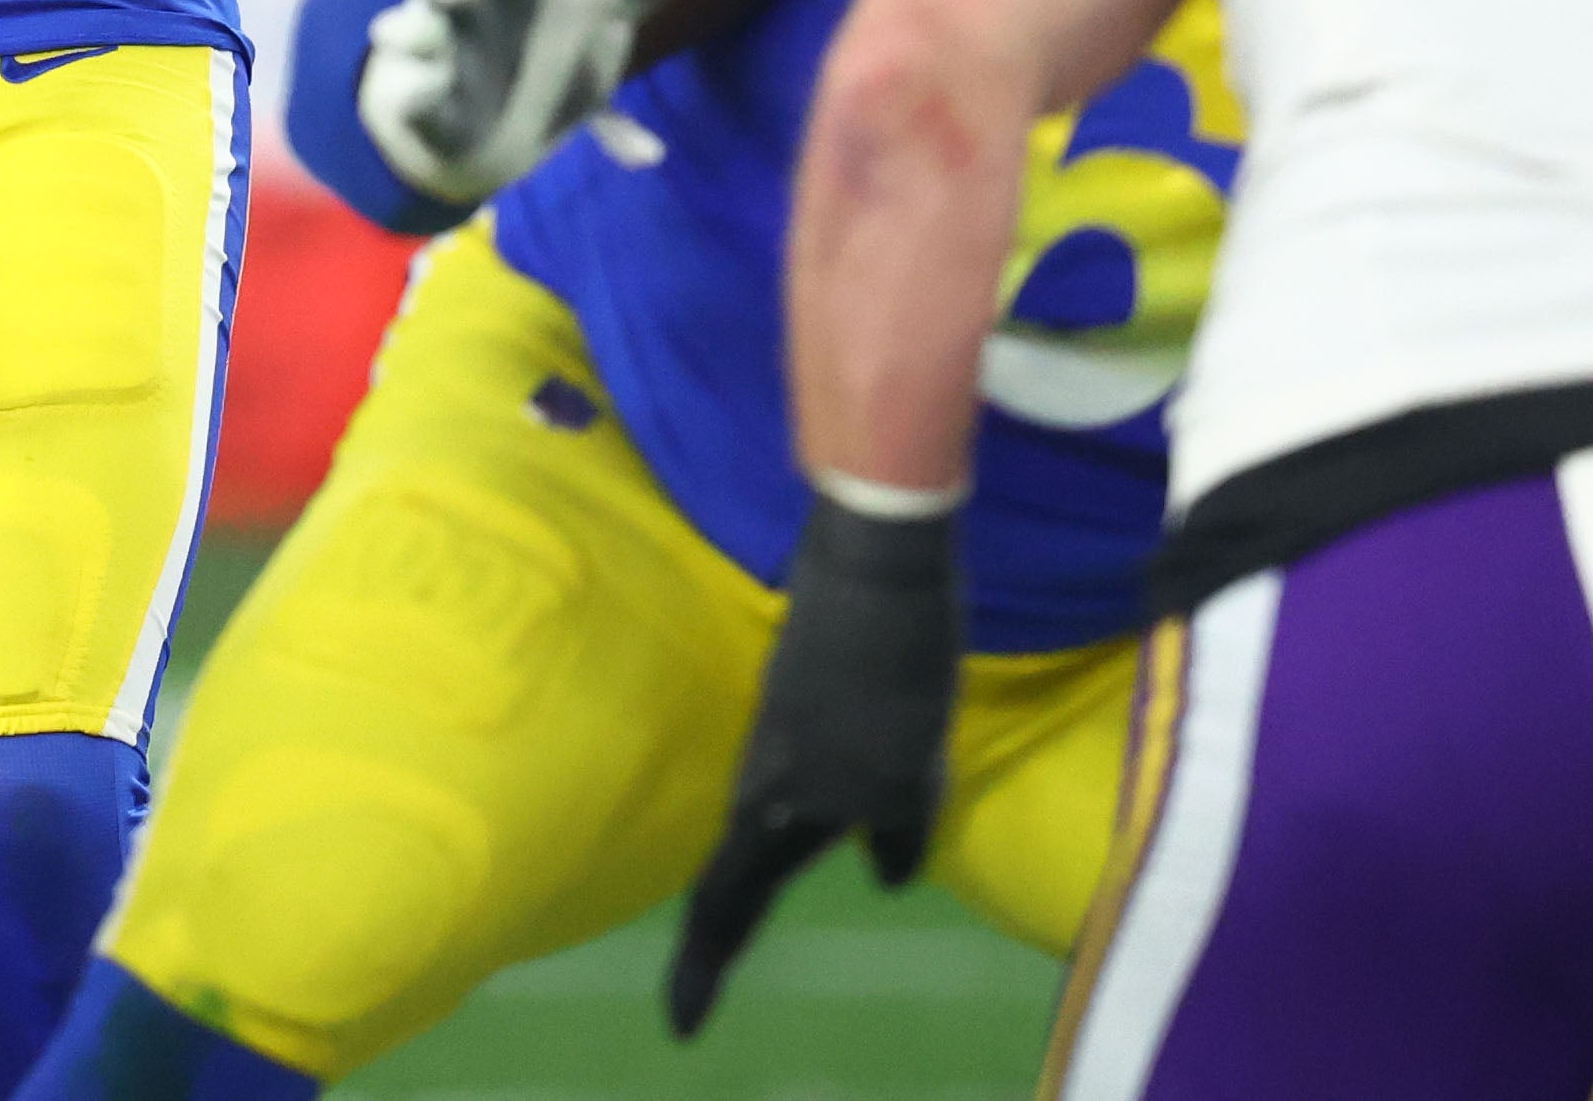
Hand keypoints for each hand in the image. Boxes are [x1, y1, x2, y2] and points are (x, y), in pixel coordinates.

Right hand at [358, 0, 708, 205]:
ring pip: (412, 28)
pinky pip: (409, 93)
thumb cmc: (545, 46)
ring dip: (419, 31)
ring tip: (430, 35)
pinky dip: (417, 90)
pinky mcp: (414, 98)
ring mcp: (431, 46)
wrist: (485, 132)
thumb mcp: (601, 7)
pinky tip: (431, 87)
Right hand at [667, 500, 963, 1037]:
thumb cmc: (896, 670)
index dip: (703, 970)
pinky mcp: (800, 695)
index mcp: (777, 800)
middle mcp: (764, 774)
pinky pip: (788, 779)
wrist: (876, 561)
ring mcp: (779, 732)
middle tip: (698, 991)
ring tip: (740, 922)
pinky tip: (823, 818)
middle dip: (717, 936)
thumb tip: (883, 872)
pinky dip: (791, 820)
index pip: (729, 903)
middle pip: (734, 874)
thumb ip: (895, 829)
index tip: (680, 1030)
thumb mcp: (912, 769)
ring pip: (760, 826)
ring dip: (749, 880)